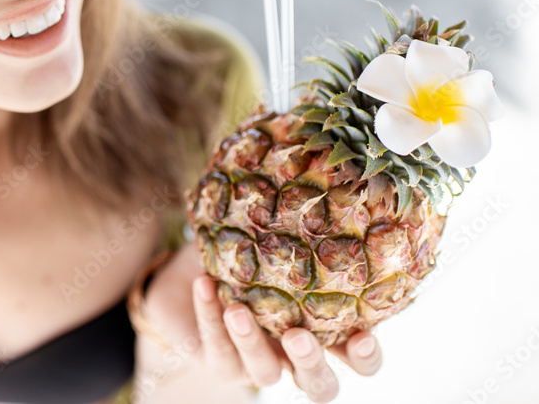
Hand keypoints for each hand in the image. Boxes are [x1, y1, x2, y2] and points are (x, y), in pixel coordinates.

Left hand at [137, 241, 382, 402]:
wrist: (190, 277)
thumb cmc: (247, 251)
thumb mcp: (275, 235)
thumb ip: (300, 219)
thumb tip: (320, 173)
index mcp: (325, 329)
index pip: (359, 358)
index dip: (366, 356)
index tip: (363, 335)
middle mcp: (294, 353)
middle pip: (320, 386)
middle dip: (312, 365)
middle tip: (298, 338)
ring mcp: (257, 361)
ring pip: (265, 373)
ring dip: (252, 342)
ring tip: (237, 308)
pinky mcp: (218, 361)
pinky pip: (215, 349)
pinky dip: (209, 316)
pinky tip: (204, 285)